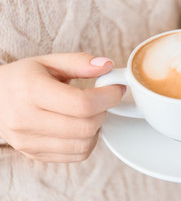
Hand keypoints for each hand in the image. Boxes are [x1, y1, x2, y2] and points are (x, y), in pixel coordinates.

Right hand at [0, 53, 123, 161]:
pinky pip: (76, 156)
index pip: (82, 104)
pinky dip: (87, 142)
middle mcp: (26, 120)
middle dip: (104, 112)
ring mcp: (29, 142)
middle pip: (86, 127)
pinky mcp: (35, 155)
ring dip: (97, 129)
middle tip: (102, 100)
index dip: (108, 97)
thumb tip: (108, 66)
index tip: (117, 88)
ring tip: (90, 113)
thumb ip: (80, 62)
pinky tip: (81, 127)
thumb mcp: (49, 62)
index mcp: (31, 90)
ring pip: (84, 145)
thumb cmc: (24, 78)